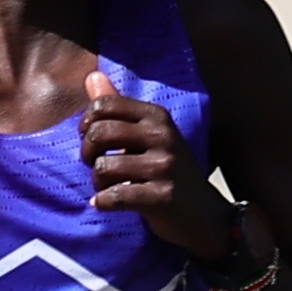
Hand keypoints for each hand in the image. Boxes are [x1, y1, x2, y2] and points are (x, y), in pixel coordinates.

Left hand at [82, 74, 235, 261]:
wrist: (205, 215)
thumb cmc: (169, 172)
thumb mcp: (150, 135)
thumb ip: (118, 108)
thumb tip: (92, 75)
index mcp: (157, 116)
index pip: (104, 105)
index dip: (86, 124)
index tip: (91, 141)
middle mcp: (163, 136)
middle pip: (99, 134)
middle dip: (87, 153)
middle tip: (94, 165)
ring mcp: (165, 167)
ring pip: (103, 168)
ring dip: (97, 182)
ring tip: (106, 187)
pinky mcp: (162, 197)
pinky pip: (114, 196)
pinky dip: (102, 202)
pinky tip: (105, 203)